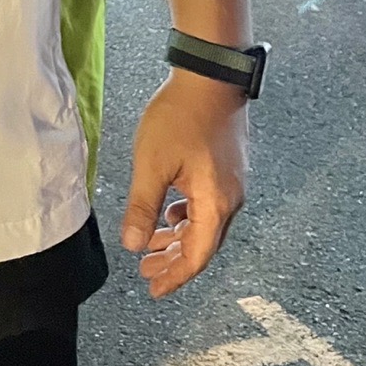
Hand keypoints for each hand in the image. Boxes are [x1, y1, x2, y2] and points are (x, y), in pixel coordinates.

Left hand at [121, 70, 247, 298]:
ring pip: (205, 224)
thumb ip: (141, 207)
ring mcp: (233, 183)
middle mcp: (231, 199)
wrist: (211, 76)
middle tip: (147, 272)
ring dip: (179, 237)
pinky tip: (170, 211)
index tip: (154, 289)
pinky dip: (187, 216)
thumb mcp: (152, 164)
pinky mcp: (228, 168)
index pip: (196, 255)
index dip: (175, 276)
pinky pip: (208, 205)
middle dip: (173, 260)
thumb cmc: (182, 116)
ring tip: (152, 244)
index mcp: (215, 203)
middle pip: (203, 244)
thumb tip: (132, 243)